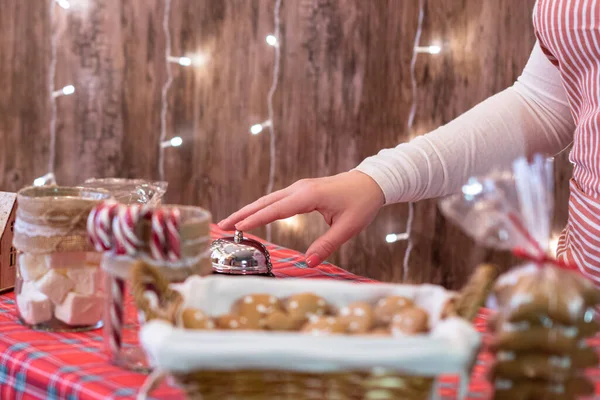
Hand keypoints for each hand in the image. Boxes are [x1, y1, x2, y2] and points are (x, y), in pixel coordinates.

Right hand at [218, 170, 384, 266]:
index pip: (275, 210)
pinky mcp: (302, 190)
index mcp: (308, 196)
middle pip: (265, 202)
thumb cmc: (362, 203)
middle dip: (242, 213)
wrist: (372, 182)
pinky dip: (262, 207)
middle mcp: (299, 189)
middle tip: (221, 225)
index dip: (255, 219)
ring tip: (231, 222)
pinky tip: (254, 215)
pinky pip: (277, 199)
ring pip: (268, 199)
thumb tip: (308, 262)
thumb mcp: (348, 227)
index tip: (236, 227)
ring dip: (249, 210)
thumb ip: (327, 245)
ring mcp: (300, 187)